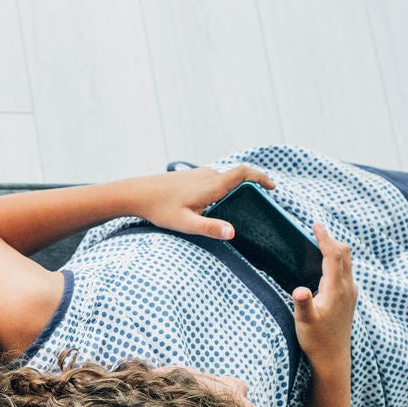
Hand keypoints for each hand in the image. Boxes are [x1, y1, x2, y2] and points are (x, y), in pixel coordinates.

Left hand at [139, 164, 274, 240]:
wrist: (136, 193)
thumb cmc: (160, 209)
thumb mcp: (185, 223)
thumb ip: (210, 228)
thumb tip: (233, 233)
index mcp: (212, 185)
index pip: (243, 173)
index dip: (261, 177)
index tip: (271, 187)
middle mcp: (208, 175)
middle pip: (237, 176)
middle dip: (251, 186)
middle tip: (261, 201)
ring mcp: (199, 174)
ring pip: (225, 178)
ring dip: (237, 187)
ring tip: (242, 205)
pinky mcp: (191, 176)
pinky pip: (214, 179)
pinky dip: (223, 188)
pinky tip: (218, 203)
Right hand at [291, 219, 355, 368]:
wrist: (334, 358)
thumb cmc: (316, 340)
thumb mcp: (304, 322)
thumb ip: (303, 304)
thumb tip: (299, 290)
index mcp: (336, 289)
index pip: (333, 255)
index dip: (324, 238)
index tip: (316, 224)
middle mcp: (347, 287)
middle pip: (344, 254)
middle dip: (331, 239)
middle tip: (315, 230)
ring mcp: (351, 292)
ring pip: (347, 262)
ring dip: (335, 249)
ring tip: (319, 243)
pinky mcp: (350, 298)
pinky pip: (346, 271)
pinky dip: (337, 261)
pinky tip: (326, 265)